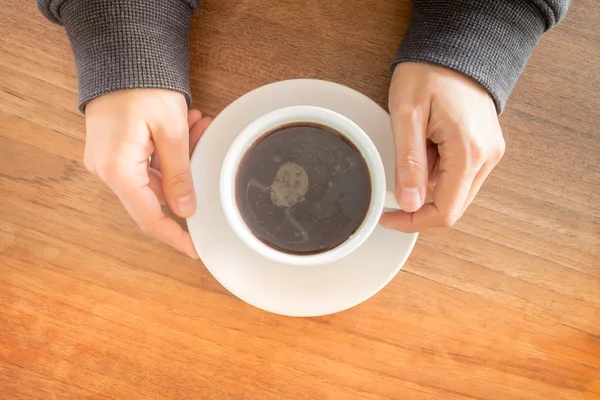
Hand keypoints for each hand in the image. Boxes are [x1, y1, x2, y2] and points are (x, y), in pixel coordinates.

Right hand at [84, 89, 211, 256]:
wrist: (121, 56)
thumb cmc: (143, 89)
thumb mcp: (171, 134)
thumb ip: (180, 177)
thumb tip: (186, 210)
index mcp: (118, 171)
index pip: (150, 218)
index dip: (174, 237)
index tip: (195, 249)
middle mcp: (107, 171)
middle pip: (154, 197)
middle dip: (186, 182)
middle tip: (207, 154)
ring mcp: (108, 160)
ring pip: (154, 177)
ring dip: (181, 161)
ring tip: (198, 128)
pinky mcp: (114, 150)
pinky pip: (146, 163)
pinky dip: (169, 153)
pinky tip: (187, 129)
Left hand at [381, 62, 504, 231]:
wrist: (453, 47)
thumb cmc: (429, 73)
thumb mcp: (406, 116)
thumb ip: (408, 163)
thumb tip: (409, 204)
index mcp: (469, 151)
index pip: (445, 211)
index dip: (414, 222)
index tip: (389, 218)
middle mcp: (487, 156)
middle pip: (452, 205)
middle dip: (419, 199)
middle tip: (395, 178)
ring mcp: (489, 152)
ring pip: (454, 190)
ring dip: (427, 179)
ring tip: (417, 142)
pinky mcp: (485, 147)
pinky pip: (458, 173)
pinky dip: (437, 167)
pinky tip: (429, 141)